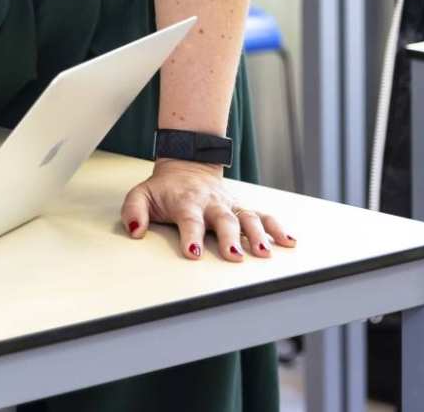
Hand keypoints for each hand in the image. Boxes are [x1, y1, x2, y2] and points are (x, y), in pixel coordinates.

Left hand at [121, 159, 295, 260]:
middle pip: (223, 220)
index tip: (193, 252)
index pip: (190, 220)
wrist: (186, 166)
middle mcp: (212, 203)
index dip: (191, 235)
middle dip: (229, 238)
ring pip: (247, 218)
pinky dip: (277, 227)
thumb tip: (134, 230)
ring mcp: (230, 205)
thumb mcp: (141, 194)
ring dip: (257, 235)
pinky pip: (263, 216)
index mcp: (186, 202)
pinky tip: (289, 241)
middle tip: (234, 257)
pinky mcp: (242, 207)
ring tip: (264, 253)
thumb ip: (134, 211)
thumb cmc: (163, 189)